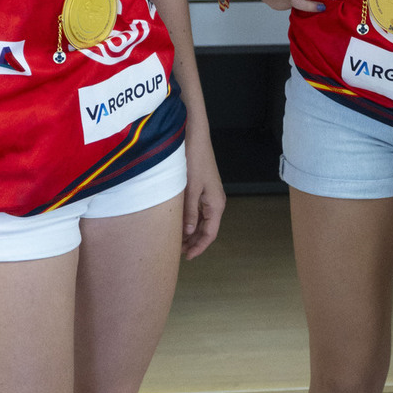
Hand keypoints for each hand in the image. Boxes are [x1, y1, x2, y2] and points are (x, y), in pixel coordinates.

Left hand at [181, 126, 225, 258]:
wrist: (194, 136)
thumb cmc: (193, 159)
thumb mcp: (190, 188)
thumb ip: (190, 211)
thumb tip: (189, 232)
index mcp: (216, 204)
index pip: (210, 234)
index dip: (199, 247)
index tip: (186, 257)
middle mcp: (215, 202)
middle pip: (206, 229)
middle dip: (193, 242)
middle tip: (177, 252)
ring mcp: (208, 195)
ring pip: (201, 221)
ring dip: (190, 232)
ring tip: (176, 241)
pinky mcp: (201, 188)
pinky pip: (197, 211)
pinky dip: (189, 220)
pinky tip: (178, 223)